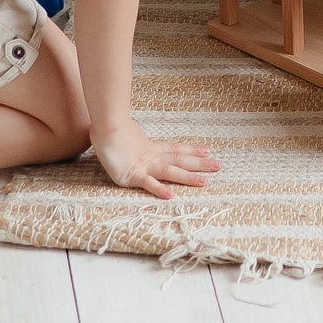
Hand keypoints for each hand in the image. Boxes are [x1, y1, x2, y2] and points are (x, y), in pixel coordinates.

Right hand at [92, 118, 220, 198]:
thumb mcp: (124, 135)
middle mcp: (151, 157)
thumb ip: (130, 139)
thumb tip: (127, 137)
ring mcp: (143, 166)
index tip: (208, 150)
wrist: (103, 126)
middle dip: (200, 164)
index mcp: (150, 148)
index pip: (176, 149)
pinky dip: (160, 189)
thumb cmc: (108, 129)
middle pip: (180, 160)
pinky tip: (171, 195)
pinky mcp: (131, 176)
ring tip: (204, 182)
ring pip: (170, 172)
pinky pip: (148, 184)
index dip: (192, 150)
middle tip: (219, 166)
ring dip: (188, 177)